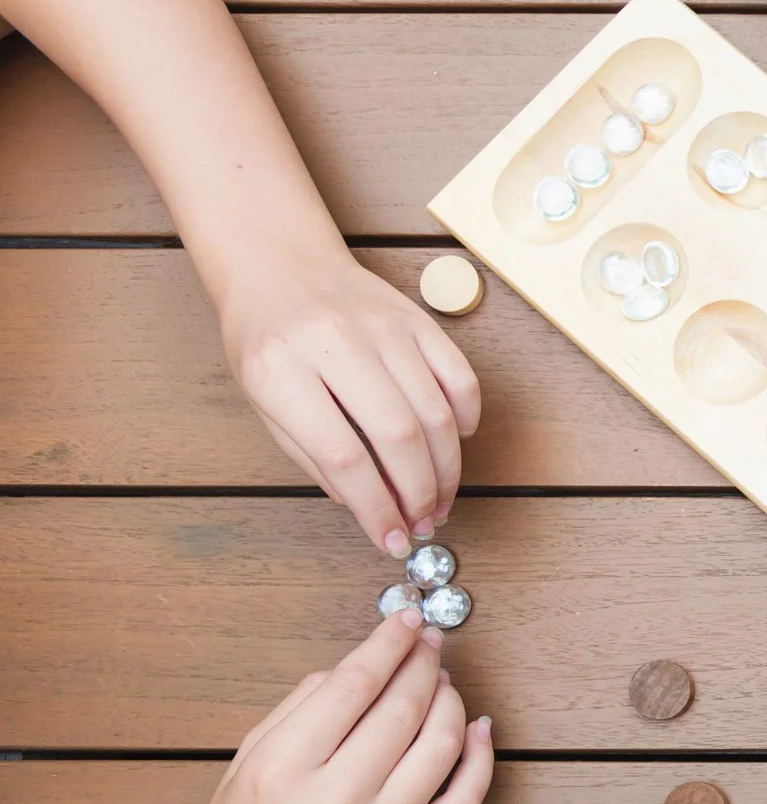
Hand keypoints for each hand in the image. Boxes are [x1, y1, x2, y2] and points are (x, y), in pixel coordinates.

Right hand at [185, 608, 494, 803]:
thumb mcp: (245, 764)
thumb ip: (298, 707)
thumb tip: (359, 664)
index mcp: (284, 771)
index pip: (354, 684)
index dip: (388, 643)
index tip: (405, 620)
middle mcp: (337, 801)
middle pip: (403, 708)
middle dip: (423, 663)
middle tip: (430, 642)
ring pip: (441, 744)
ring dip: (452, 700)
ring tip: (443, 682)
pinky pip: (466, 798)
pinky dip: (480, 755)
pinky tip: (476, 728)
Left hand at [215, 250, 482, 558]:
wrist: (279, 263)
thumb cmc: (266, 338)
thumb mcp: (264, 403)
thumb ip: (313, 456)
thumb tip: (371, 507)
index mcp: (281, 371)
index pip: (342, 456)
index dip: (375, 508)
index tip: (392, 540)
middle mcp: (335, 343)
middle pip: (398, 436)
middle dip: (419, 493)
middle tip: (424, 522)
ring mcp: (383, 327)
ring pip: (435, 413)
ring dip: (446, 468)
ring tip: (439, 498)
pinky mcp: (417, 318)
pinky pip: (459, 377)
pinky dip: (466, 419)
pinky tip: (455, 443)